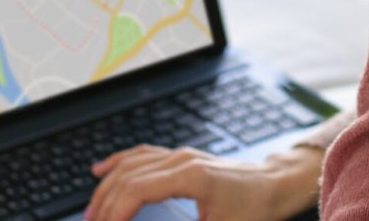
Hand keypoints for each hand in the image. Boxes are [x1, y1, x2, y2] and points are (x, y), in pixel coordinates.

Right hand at [86, 144, 323, 220]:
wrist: (277, 184)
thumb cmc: (256, 208)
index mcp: (191, 176)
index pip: (137, 190)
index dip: (115, 212)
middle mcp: (182, 160)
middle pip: (128, 177)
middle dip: (105, 204)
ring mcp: (181, 156)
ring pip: (130, 164)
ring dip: (106, 187)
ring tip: (91, 212)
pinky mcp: (182, 158)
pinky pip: (141, 155)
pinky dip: (117, 163)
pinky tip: (99, 171)